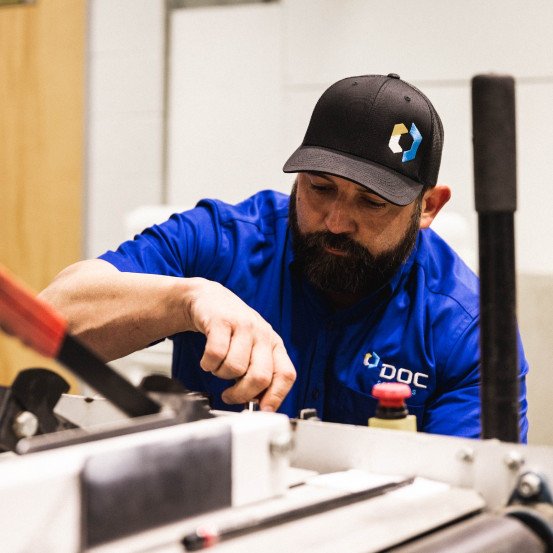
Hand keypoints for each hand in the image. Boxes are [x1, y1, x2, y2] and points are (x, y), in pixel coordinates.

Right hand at [185, 279, 295, 411]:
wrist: (208, 300)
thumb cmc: (231, 329)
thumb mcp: (251, 349)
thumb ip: (257, 374)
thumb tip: (260, 406)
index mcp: (274, 344)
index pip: (286, 375)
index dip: (276, 397)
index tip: (262, 411)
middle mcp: (262, 334)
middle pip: (260, 377)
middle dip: (241, 394)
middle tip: (229, 395)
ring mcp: (243, 326)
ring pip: (235, 368)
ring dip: (221, 375)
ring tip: (218, 367)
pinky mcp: (222, 321)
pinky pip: (216, 354)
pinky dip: (208, 364)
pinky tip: (208, 360)